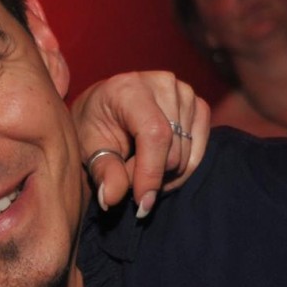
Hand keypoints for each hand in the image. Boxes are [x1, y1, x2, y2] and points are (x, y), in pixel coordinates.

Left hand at [70, 70, 209, 216]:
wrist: (105, 107)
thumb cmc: (93, 126)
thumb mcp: (88, 149)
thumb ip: (103, 172)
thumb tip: (112, 197)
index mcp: (130, 88)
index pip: (154, 135)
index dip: (150, 173)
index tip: (141, 203)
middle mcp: (163, 84)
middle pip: (172, 149)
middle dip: (150, 177)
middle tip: (127, 178)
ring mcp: (184, 93)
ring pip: (186, 154)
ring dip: (164, 174)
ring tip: (138, 167)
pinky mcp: (198, 106)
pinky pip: (199, 150)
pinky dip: (181, 167)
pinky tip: (159, 165)